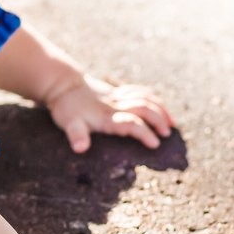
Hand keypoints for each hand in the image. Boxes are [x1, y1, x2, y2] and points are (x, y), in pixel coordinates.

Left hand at [46, 76, 172, 152]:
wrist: (63, 85)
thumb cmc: (66, 109)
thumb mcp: (68, 124)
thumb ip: (76, 136)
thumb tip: (80, 148)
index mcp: (106, 117)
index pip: (130, 123)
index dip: (144, 133)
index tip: (155, 143)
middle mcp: (115, 105)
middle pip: (143, 108)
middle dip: (158, 120)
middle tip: (167, 133)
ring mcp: (117, 97)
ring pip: (145, 98)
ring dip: (159, 109)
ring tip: (170, 123)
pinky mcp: (117, 91)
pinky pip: (139, 91)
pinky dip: (152, 98)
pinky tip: (159, 106)